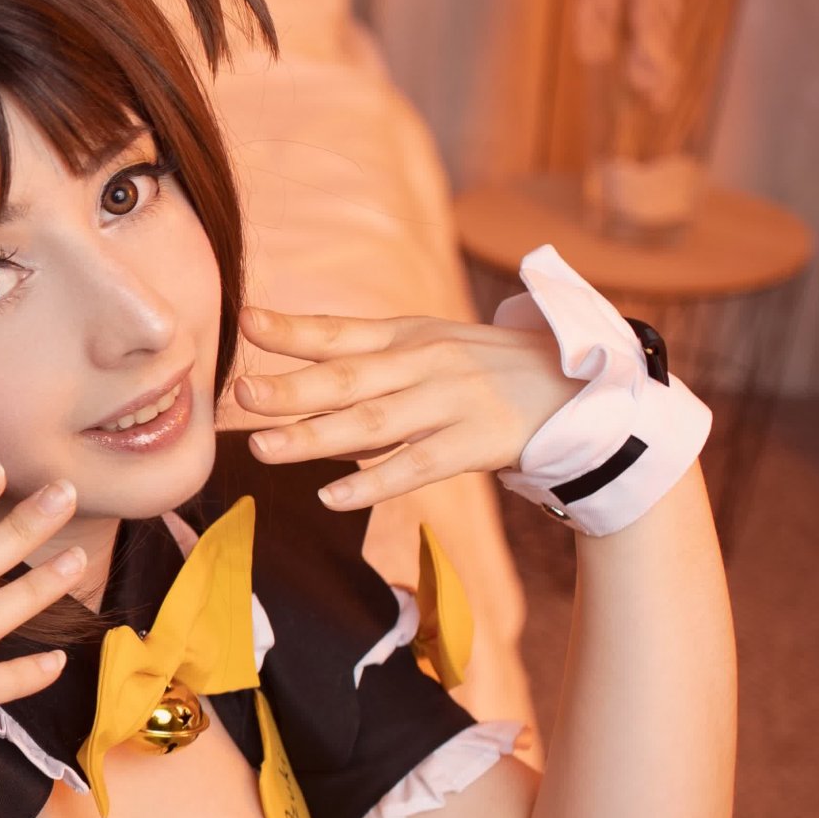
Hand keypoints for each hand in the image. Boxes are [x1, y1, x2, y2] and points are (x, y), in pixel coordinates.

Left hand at [234, 307, 575, 513]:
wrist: (579, 388)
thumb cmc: (486, 371)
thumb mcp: (429, 347)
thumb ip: (367, 363)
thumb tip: (292, 386)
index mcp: (407, 335)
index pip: (339, 330)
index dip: (292, 328)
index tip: (245, 321)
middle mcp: (424, 363)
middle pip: (347, 377)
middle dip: (291, 387)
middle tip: (239, 393)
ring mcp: (451, 401)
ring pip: (373, 423)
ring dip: (315, 436)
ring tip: (264, 447)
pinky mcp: (477, 442)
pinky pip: (418, 465)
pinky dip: (374, 483)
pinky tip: (332, 496)